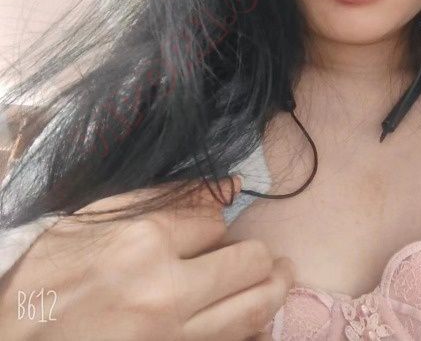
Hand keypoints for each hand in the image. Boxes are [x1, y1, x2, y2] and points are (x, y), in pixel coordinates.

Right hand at [0, 176, 295, 339]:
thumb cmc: (49, 277)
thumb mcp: (94, 219)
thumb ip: (164, 196)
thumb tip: (227, 184)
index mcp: (143, 243)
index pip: (215, 221)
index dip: (217, 222)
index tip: (209, 230)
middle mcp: (165, 291)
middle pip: (250, 263)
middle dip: (262, 255)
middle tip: (269, 255)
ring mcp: (171, 336)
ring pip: (255, 308)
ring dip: (276, 287)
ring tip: (281, 275)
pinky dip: (253, 328)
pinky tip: (256, 317)